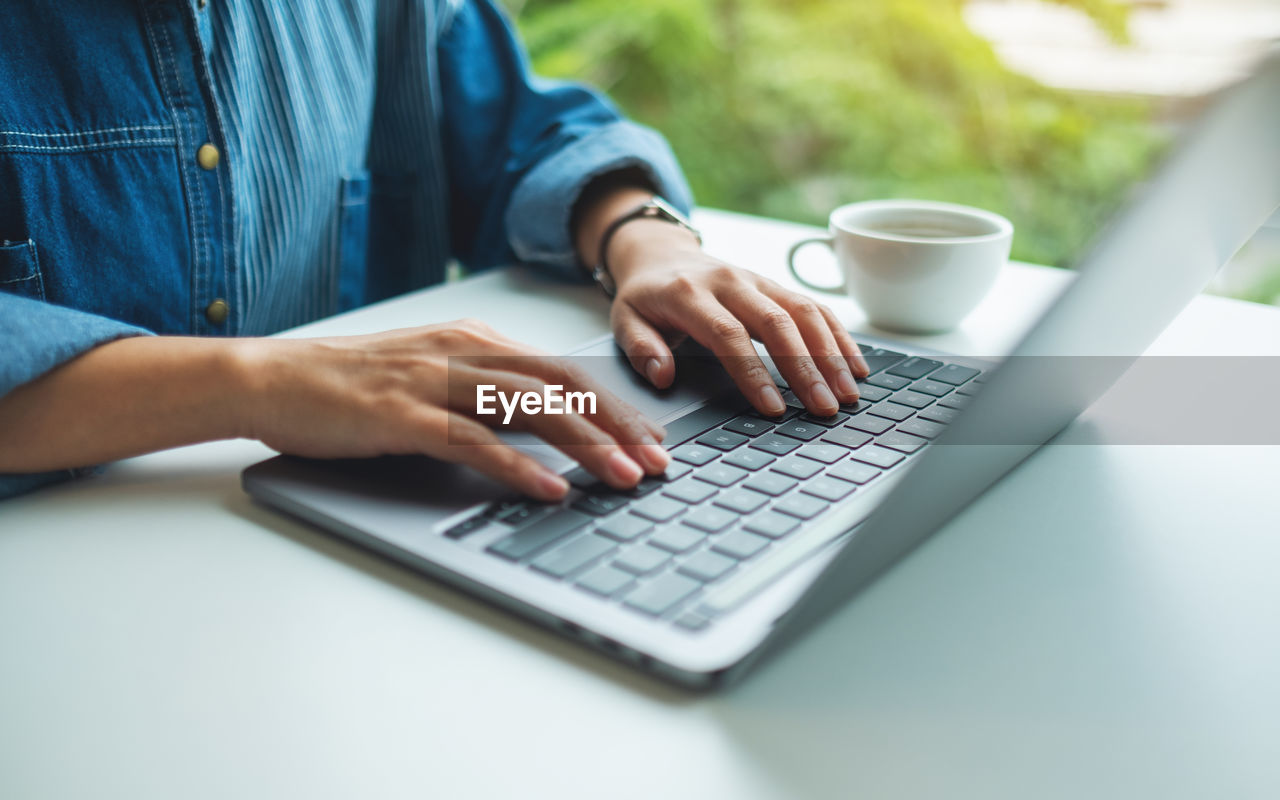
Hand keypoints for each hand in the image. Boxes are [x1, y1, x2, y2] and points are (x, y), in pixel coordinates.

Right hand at [237, 319, 669, 500]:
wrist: (273, 378)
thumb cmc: (353, 383)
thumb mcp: (431, 372)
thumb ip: (484, 388)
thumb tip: (544, 420)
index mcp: (475, 341)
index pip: (564, 370)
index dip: (615, 404)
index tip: (653, 436)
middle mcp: (462, 353)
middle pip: (561, 386)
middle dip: (618, 424)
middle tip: (660, 461)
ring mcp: (432, 381)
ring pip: (528, 409)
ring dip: (584, 445)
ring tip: (624, 477)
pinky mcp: (401, 414)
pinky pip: (471, 441)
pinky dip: (516, 466)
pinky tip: (549, 488)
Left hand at [606, 221, 868, 416]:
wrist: (660, 254)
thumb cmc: (645, 297)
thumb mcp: (624, 320)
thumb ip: (640, 348)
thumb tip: (662, 375)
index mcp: (689, 293)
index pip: (728, 334)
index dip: (753, 371)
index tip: (773, 407)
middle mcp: (730, 282)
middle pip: (776, 322)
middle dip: (805, 367)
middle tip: (825, 407)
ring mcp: (757, 280)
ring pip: (803, 312)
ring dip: (831, 353)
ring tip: (848, 392)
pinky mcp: (775, 284)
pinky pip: (814, 306)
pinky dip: (839, 335)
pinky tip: (856, 365)